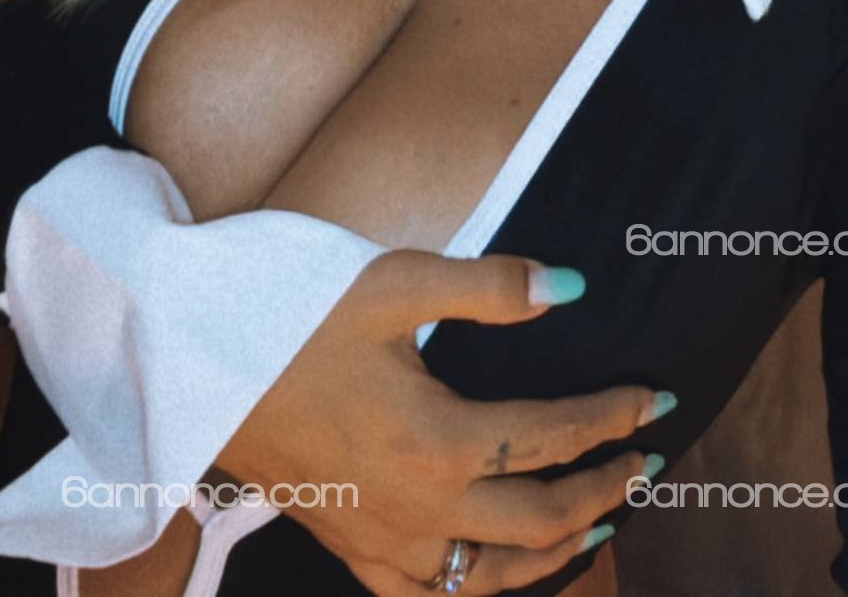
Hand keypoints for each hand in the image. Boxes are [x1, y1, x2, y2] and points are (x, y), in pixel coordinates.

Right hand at [216, 249, 667, 593]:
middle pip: (541, 518)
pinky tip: (493, 574)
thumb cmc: (290, 310)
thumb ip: (490, 288)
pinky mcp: (347, 548)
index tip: (658, 398)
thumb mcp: (394, 281)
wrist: (188, 355)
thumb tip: (572, 285)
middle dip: (607, 488)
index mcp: (438, 439)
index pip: (554, 438)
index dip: (615, 417)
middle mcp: (418, 506)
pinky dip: (478, 591)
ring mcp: (380, 540)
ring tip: (601, 518)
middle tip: (650, 459)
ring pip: (493, 577)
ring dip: (559, 550)